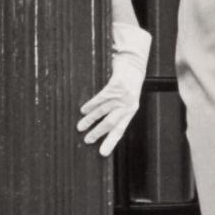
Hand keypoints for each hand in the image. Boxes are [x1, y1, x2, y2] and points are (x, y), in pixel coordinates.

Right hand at [77, 25, 150, 157]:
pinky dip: (91, 105)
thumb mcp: (128, 97)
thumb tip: (104, 125)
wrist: (134, 61)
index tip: (102, 153)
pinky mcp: (116, 85)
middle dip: (98, 133)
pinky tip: (84, 110)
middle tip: (87, 141)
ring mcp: (122, 95)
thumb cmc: (129, 81)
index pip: (120, 129)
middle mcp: (128, 104)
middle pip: (111, 123)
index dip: (111, 141)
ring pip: (103, 111)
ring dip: (90, 120)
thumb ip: (119, 109)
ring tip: (80, 127)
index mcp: (131, 110)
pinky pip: (101, 98)